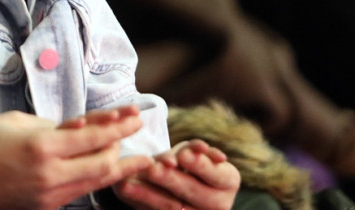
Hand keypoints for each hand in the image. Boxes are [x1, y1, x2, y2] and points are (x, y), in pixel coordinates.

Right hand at [0, 107, 152, 209]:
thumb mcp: (17, 122)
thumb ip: (53, 126)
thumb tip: (81, 128)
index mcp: (42, 147)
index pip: (94, 136)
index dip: (119, 125)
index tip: (135, 114)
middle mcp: (50, 175)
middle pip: (104, 164)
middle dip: (124, 145)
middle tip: (136, 127)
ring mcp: (49, 196)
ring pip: (97, 183)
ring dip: (118, 167)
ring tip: (137, 156)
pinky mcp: (45, 207)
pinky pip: (79, 191)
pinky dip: (96, 178)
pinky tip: (105, 169)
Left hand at [112, 139, 239, 209]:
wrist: (173, 180)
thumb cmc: (185, 160)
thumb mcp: (189, 151)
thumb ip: (188, 152)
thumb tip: (179, 159)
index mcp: (229, 180)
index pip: (216, 174)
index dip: (200, 165)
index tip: (183, 155)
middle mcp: (220, 203)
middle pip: (195, 192)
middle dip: (172, 180)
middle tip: (154, 169)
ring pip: (173, 207)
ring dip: (151, 194)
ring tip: (132, 182)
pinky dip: (141, 200)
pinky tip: (125, 188)